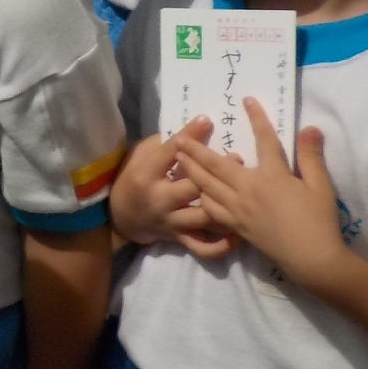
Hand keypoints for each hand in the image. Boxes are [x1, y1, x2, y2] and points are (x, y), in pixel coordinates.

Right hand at [108, 121, 233, 259]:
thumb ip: (163, 145)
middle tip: (237, 158)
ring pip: (204, 217)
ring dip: (226, 205)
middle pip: (192, 187)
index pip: (169, 153)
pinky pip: (204, 247)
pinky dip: (222, 244)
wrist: (123, 217)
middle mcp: (160, 200)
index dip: (189, 137)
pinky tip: (238, 233)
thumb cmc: (134, 178)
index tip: (207, 121)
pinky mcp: (180, 239)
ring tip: (244, 194)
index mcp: (146, 175)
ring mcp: (172, 222)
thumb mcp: (140, 156)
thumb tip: (193, 129)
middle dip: (215, 172)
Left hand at [175, 99, 346, 289]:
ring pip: (207, 186)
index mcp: (272, 176)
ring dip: (190, 170)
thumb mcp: (321, 186)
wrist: (313, 259)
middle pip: (217, 164)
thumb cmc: (319, 221)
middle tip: (178, 137)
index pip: (264, 139)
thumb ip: (312, 156)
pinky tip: (196, 191)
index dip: (257, 118)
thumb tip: (310, 127)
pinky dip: (200, 197)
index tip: (246, 100)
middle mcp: (249, 189)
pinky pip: (211, 209)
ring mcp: (239, 209)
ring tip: (178, 160)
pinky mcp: (236, 226)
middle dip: (196, 149)